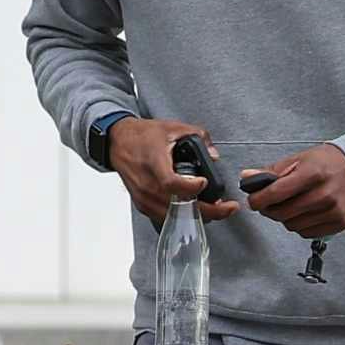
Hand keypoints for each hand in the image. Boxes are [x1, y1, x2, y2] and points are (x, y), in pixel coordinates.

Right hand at [108, 118, 239, 228]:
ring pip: (173, 216)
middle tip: (227, 208)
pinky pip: (165, 217)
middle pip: (177, 207)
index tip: (204, 182)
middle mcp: (147, 184)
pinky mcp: (143, 205)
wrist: (118, 142)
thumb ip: (199, 137)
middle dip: (208, 210)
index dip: (190, 187)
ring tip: (217, 209)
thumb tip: (214, 156)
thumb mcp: (173, 128)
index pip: (170, 183)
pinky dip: (183, 215)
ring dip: (198, 215)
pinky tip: (198, 209)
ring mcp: (143, 197)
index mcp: (153, 163)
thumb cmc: (142, 136)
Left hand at [242, 144, 344, 236]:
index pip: (276, 193)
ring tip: (291, 206)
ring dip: (286, 218)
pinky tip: (305, 213)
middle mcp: (325, 194)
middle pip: (282, 213)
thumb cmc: (326, 162)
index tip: (254, 201)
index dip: (258, 200)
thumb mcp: (298, 159)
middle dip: (269, 210)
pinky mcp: (340, 222)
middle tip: (270, 203)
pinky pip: (307, 233)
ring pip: (293, 226)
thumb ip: (272, 171)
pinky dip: (300, 225)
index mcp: (313, 174)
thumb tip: (247, 178)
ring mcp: (334, 210)